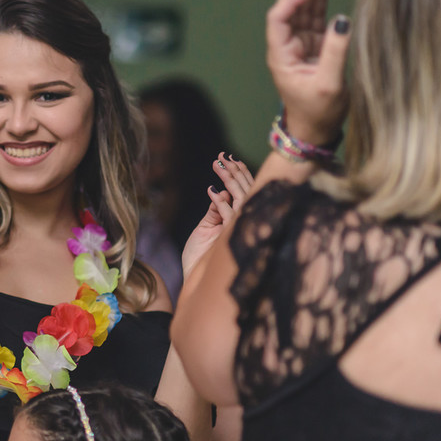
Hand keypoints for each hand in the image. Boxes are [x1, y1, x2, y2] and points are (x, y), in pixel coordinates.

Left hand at [181, 154, 253, 276]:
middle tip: (222, 157)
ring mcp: (239, 233)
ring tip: (219, 166)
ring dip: (230, 182)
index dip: (237, 175)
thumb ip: (215, 211)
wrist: (194, 283)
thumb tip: (221, 191)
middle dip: (235, 173)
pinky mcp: (230, 242)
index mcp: (238, 221)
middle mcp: (243, 225)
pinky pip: (230, 218)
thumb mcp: (206, 229)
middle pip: (246, 193)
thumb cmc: (199, 259)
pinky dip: (221, 204)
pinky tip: (212, 192)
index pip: (244, 193)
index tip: (226, 159)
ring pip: (242, 201)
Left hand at [266, 0, 351, 145]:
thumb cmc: (318, 112)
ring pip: (302, 12)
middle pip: (289, 10)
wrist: (316, 130)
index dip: (292, 0)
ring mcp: (301, 46)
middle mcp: (287, 48)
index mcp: (281, 56)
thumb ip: (335, 51)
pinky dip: (319, 2)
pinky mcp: (314, 48)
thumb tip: (341, 19)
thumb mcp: (328, 83)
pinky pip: (314, 20)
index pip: (279, 20)